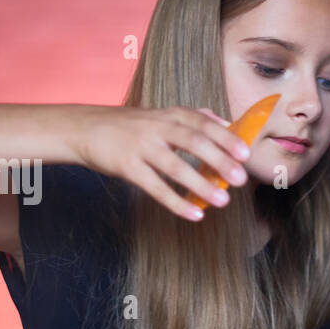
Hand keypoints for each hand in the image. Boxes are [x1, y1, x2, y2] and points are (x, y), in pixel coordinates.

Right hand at [71, 104, 252, 219]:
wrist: (84, 128)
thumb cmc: (129, 125)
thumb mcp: (161, 114)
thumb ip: (193, 117)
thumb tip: (228, 123)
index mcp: (169, 115)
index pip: (202, 122)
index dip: (225, 137)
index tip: (245, 152)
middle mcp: (157, 128)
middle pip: (193, 142)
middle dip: (219, 160)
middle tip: (240, 178)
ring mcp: (141, 147)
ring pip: (175, 166)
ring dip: (201, 185)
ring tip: (223, 201)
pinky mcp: (127, 167)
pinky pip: (155, 187)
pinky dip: (176, 202)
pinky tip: (195, 214)